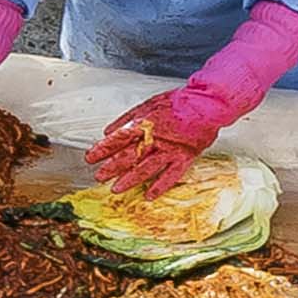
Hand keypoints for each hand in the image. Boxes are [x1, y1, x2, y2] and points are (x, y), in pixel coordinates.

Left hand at [89, 101, 211, 188]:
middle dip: (111, 167)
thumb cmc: (178, 102)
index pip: (118, 138)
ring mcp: (169, 150)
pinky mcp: (183, 158)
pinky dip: (160, 187)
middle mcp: (154, 139)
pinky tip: (149, 196)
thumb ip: (127, 118)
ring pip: (145, 168)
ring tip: (116, 189)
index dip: (102, 149)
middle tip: (98, 176)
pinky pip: (170, 176)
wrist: (207, 105)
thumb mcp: (148, 103)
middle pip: (128, 156)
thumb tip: (108, 131)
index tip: (90, 157)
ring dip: (129, 180)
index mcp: (144, 123)